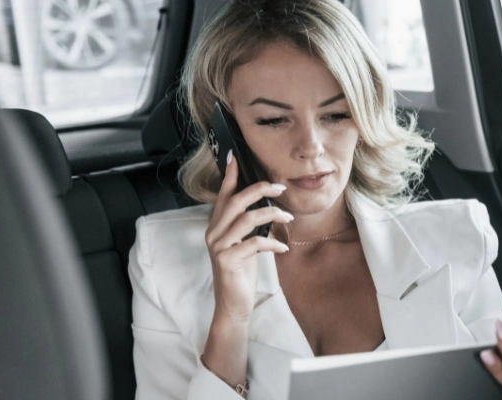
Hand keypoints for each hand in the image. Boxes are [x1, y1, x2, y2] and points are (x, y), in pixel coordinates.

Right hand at [205, 150, 292, 322]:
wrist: (233, 304)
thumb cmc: (241, 273)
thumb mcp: (245, 244)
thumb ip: (249, 226)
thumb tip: (267, 206)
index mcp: (217, 226)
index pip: (224, 195)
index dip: (230, 175)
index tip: (235, 156)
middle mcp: (214, 233)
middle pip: (237, 201)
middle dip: (260, 189)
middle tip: (280, 188)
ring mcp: (218, 247)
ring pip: (247, 219)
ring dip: (272, 215)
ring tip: (288, 219)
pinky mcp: (227, 261)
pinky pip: (254, 243)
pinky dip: (272, 244)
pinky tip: (283, 248)